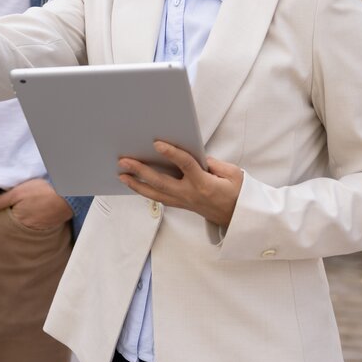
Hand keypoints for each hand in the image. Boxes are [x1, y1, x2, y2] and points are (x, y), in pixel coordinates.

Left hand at [0, 178, 72, 230]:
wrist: (67, 195)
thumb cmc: (41, 192)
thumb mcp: (17, 193)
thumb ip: (0, 201)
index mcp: (17, 220)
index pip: (4, 222)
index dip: (0, 216)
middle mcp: (27, 228)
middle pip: (15, 225)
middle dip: (11, 221)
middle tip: (9, 214)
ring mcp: (39, 227)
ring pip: (26, 226)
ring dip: (23, 221)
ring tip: (23, 212)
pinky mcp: (49, 225)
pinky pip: (37, 225)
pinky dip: (34, 221)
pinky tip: (35, 213)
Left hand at [118, 141, 243, 226]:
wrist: (239, 218)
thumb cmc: (238, 193)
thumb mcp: (232, 173)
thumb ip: (212, 162)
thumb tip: (193, 153)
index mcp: (204, 183)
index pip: (185, 165)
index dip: (171, 153)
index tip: (157, 143)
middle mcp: (190, 194)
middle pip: (161, 182)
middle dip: (141, 171)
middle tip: (124, 161)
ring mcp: (184, 202)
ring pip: (155, 194)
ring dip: (137, 184)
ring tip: (121, 175)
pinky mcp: (182, 205)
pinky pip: (160, 198)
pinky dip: (146, 191)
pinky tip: (135, 184)